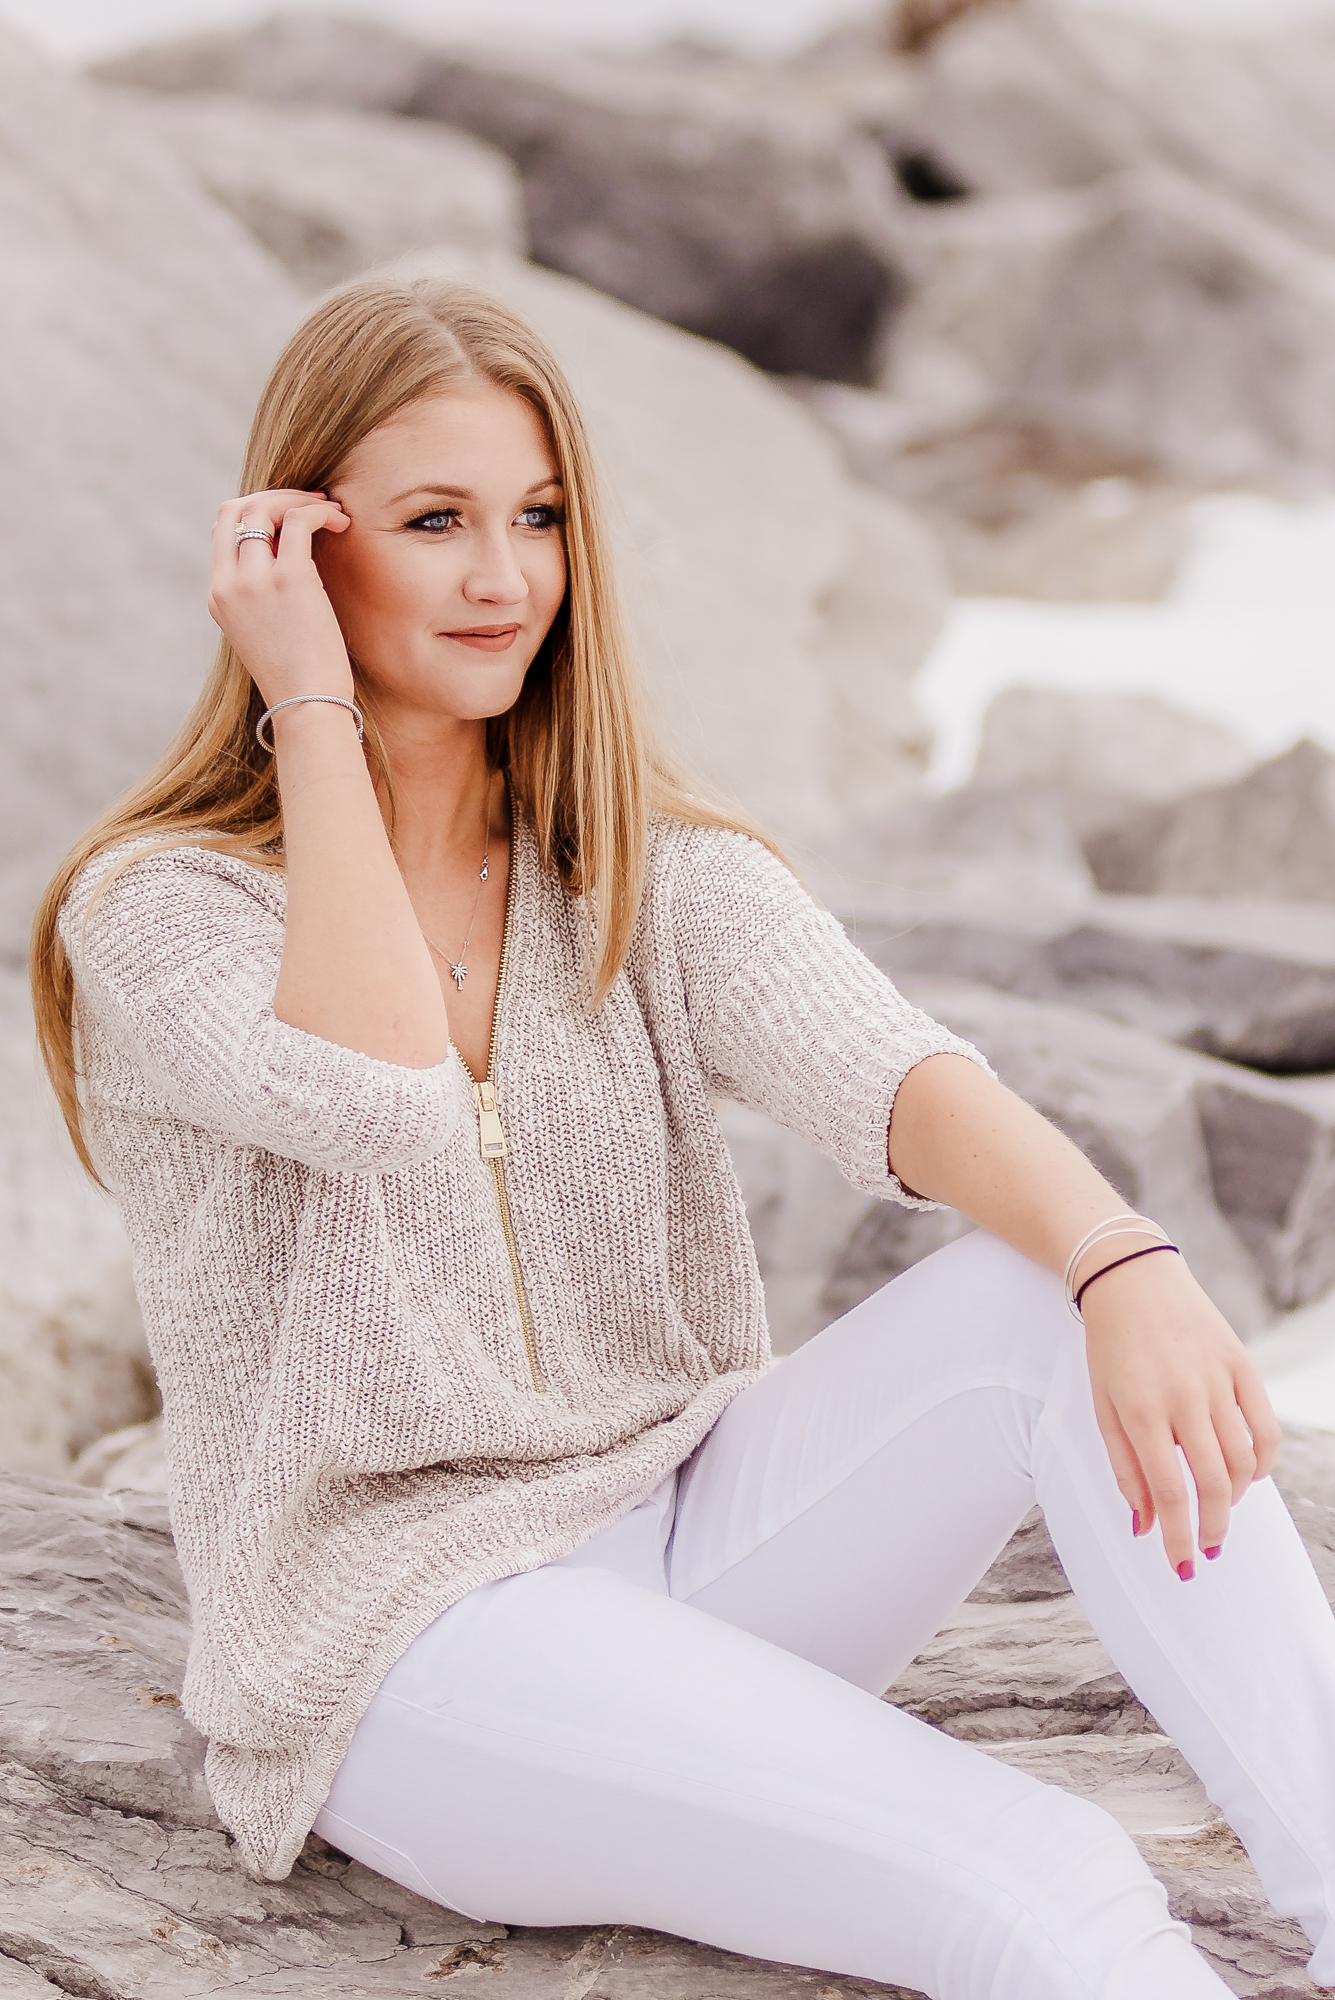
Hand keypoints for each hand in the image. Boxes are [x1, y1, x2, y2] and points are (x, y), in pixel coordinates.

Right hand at [208, 490, 352, 712]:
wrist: (307, 706)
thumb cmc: (299, 678)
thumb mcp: (267, 634)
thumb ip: (264, 599)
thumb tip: (292, 568)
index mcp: (219, 597)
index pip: (223, 531)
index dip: (256, 513)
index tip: (289, 518)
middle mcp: (229, 584)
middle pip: (237, 509)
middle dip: (275, 497)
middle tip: (311, 506)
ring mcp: (254, 580)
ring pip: (265, 507)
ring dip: (300, 500)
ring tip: (331, 512)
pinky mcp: (289, 579)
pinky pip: (299, 520)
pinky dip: (320, 511)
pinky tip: (341, 522)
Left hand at [1082, 1250, 1280, 1575]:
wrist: (1130, 1278)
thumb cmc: (1111, 1349)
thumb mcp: (1102, 1408)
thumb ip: (1124, 1469)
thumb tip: (1145, 1526)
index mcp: (1141, 1410)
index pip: (1170, 1491)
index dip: (1179, 1537)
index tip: (1183, 1568)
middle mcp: (1183, 1396)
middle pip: (1213, 1483)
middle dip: (1214, 1528)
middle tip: (1209, 1548)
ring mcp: (1216, 1379)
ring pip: (1243, 1460)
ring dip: (1236, 1499)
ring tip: (1220, 1510)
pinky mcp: (1241, 1363)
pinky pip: (1265, 1427)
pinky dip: (1263, 1461)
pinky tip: (1248, 1475)